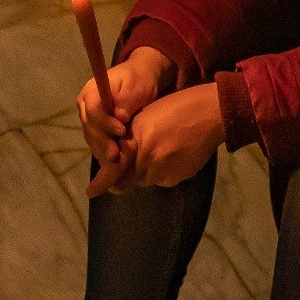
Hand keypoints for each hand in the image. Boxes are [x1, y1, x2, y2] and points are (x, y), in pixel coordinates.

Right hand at [78, 47, 174, 170]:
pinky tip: (114, 160)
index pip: (93, 109)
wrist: (142, 79)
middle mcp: (85, 104)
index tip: (122, 131)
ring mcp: (89, 117)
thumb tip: (119, 117)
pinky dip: (104, 150)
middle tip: (116, 154)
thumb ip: (126, 101)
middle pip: (90, 125)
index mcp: (92, 90)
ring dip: (103, 149)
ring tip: (115, 160)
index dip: (104, 122)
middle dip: (103, 141)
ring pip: (91, 136)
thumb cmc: (139, 80)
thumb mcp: (136, 87)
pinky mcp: (96, 127)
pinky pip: (96, 140)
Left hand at [89, 82, 225, 195]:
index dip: (101, 184)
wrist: (209, 114)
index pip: (112, 171)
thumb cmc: (174, 108)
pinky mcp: (180, 177)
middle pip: (128, 181)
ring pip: (147, 180)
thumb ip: (128, 140)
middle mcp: (148, 162)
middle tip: (135, 159)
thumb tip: (118, 157)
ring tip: (159, 150)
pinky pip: (164, 180)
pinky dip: (163, 172)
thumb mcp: (144, 119)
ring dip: (146, 171)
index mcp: (136, 144)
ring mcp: (165, 172)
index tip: (90, 192)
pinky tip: (172, 154)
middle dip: (126, 175)